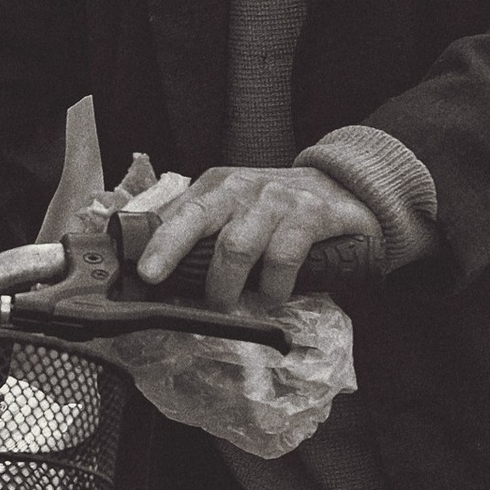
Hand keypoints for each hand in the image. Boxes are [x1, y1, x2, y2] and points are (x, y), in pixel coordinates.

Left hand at [131, 164, 380, 310]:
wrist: (344, 185)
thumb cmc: (280, 207)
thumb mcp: (238, 208)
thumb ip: (202, 228)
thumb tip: (156, 264)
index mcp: (218, 186)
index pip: (179, 212)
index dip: (158, 242)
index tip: (144, 272)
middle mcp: (243, 187)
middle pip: (198, 219)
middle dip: (173, 252)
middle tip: (161, 282)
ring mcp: (276, 199)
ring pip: (237, 247)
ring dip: (228, 285)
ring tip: (227, 304)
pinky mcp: (310, 214)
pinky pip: (282, 258)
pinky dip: (272, 286)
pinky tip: (272, 295)